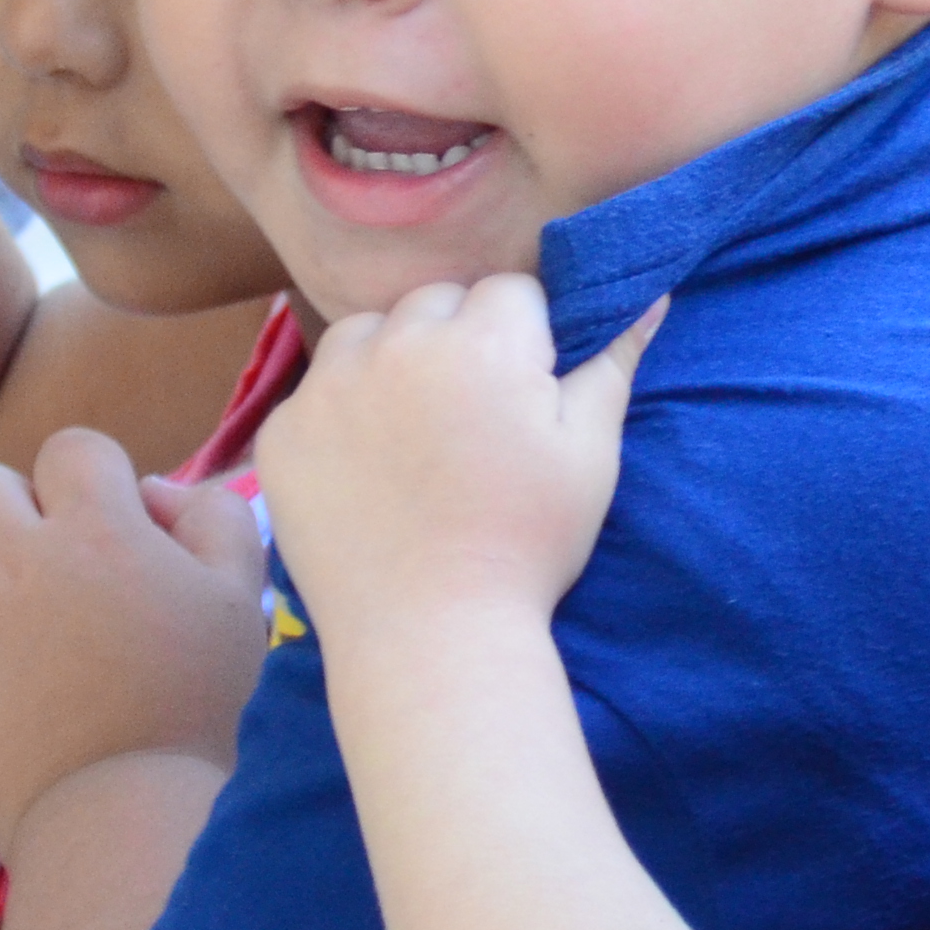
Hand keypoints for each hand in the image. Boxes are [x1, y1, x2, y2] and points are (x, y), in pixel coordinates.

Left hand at [0, 429, 272, 847]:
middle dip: (12, 511)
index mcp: (95, 527)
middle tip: (46, 569)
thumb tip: (154, 491)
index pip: (72, 448)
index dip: (95, 482)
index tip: (113, 530)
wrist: (120, 818)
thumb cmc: (197, 710)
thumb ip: (213, 520)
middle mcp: (11, 555)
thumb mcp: (239, 601)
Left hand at [259, 278, 658, 641]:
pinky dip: (338, 417)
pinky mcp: (282, 433)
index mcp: (484, 340)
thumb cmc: (527, 543)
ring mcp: (328, 386)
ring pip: (366, 334)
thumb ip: (613, 362)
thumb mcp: (591, 454)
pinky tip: (365, 472)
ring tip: (412, 435)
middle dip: (457, 340)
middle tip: (470, 420)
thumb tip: (647, 297)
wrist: (430, 636)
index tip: (524, 395)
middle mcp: (397, 343)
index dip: (526, 338)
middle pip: (435, 303)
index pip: (510, 292)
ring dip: (389, 362)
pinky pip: (314, 395)